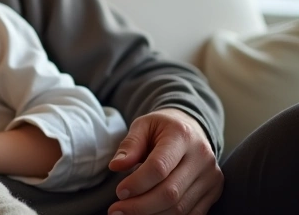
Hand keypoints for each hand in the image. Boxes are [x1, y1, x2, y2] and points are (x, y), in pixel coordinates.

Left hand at [107, 108, 222, 214]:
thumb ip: (130, 145)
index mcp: (181, 136)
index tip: (119, 192)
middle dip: (140, 205)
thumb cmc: (162, 128)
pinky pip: (192, 214)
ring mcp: (211, 176)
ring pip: (180, 207)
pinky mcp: (215, 191)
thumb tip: (116, 166)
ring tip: (128, 213)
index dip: (137, 183)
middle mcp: (201, 157)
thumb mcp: (143, 126)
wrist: (192, 128)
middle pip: (170, 192)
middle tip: (117, 210)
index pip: (159, 167)